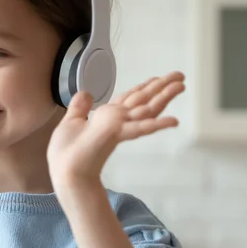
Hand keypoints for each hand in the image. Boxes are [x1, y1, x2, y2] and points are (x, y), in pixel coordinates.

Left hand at [47, 71, 184, 187]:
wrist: (65, 171)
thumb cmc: (67, 152)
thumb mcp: (71, 122)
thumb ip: (80, 108)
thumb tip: (86, 93)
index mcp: (108, 116)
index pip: (130, 98)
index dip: (144, 87)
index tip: (157, 78)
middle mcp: (118, 120)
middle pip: (144, 99)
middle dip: (162, 87)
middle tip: (180, 76)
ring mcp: (120, 127)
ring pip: (147, 109)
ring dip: (164, 96)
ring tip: (181, 86)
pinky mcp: (117, 134)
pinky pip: (140, 128)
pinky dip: (157, 124)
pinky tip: (174, 121)